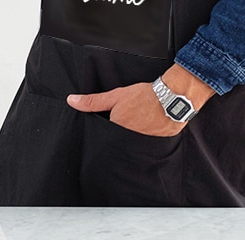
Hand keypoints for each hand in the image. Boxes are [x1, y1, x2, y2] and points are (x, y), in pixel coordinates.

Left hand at [66, 64, 215, 136]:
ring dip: (133, 140)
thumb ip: (93, 101)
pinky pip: (146, 147)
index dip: (107, 129)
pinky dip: (146, 142)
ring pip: (132, 146)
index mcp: (117, 129)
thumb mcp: (116, 95)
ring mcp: (143, 146)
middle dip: (119, 137)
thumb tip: (71, 101)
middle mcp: (128, 141)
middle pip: (118, 143)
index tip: (111, 124)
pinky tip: (149, 131)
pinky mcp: (157, 147)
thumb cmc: (144, 95)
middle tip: (128, 123)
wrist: (173, 98)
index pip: (106, 136)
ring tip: (139, 126)